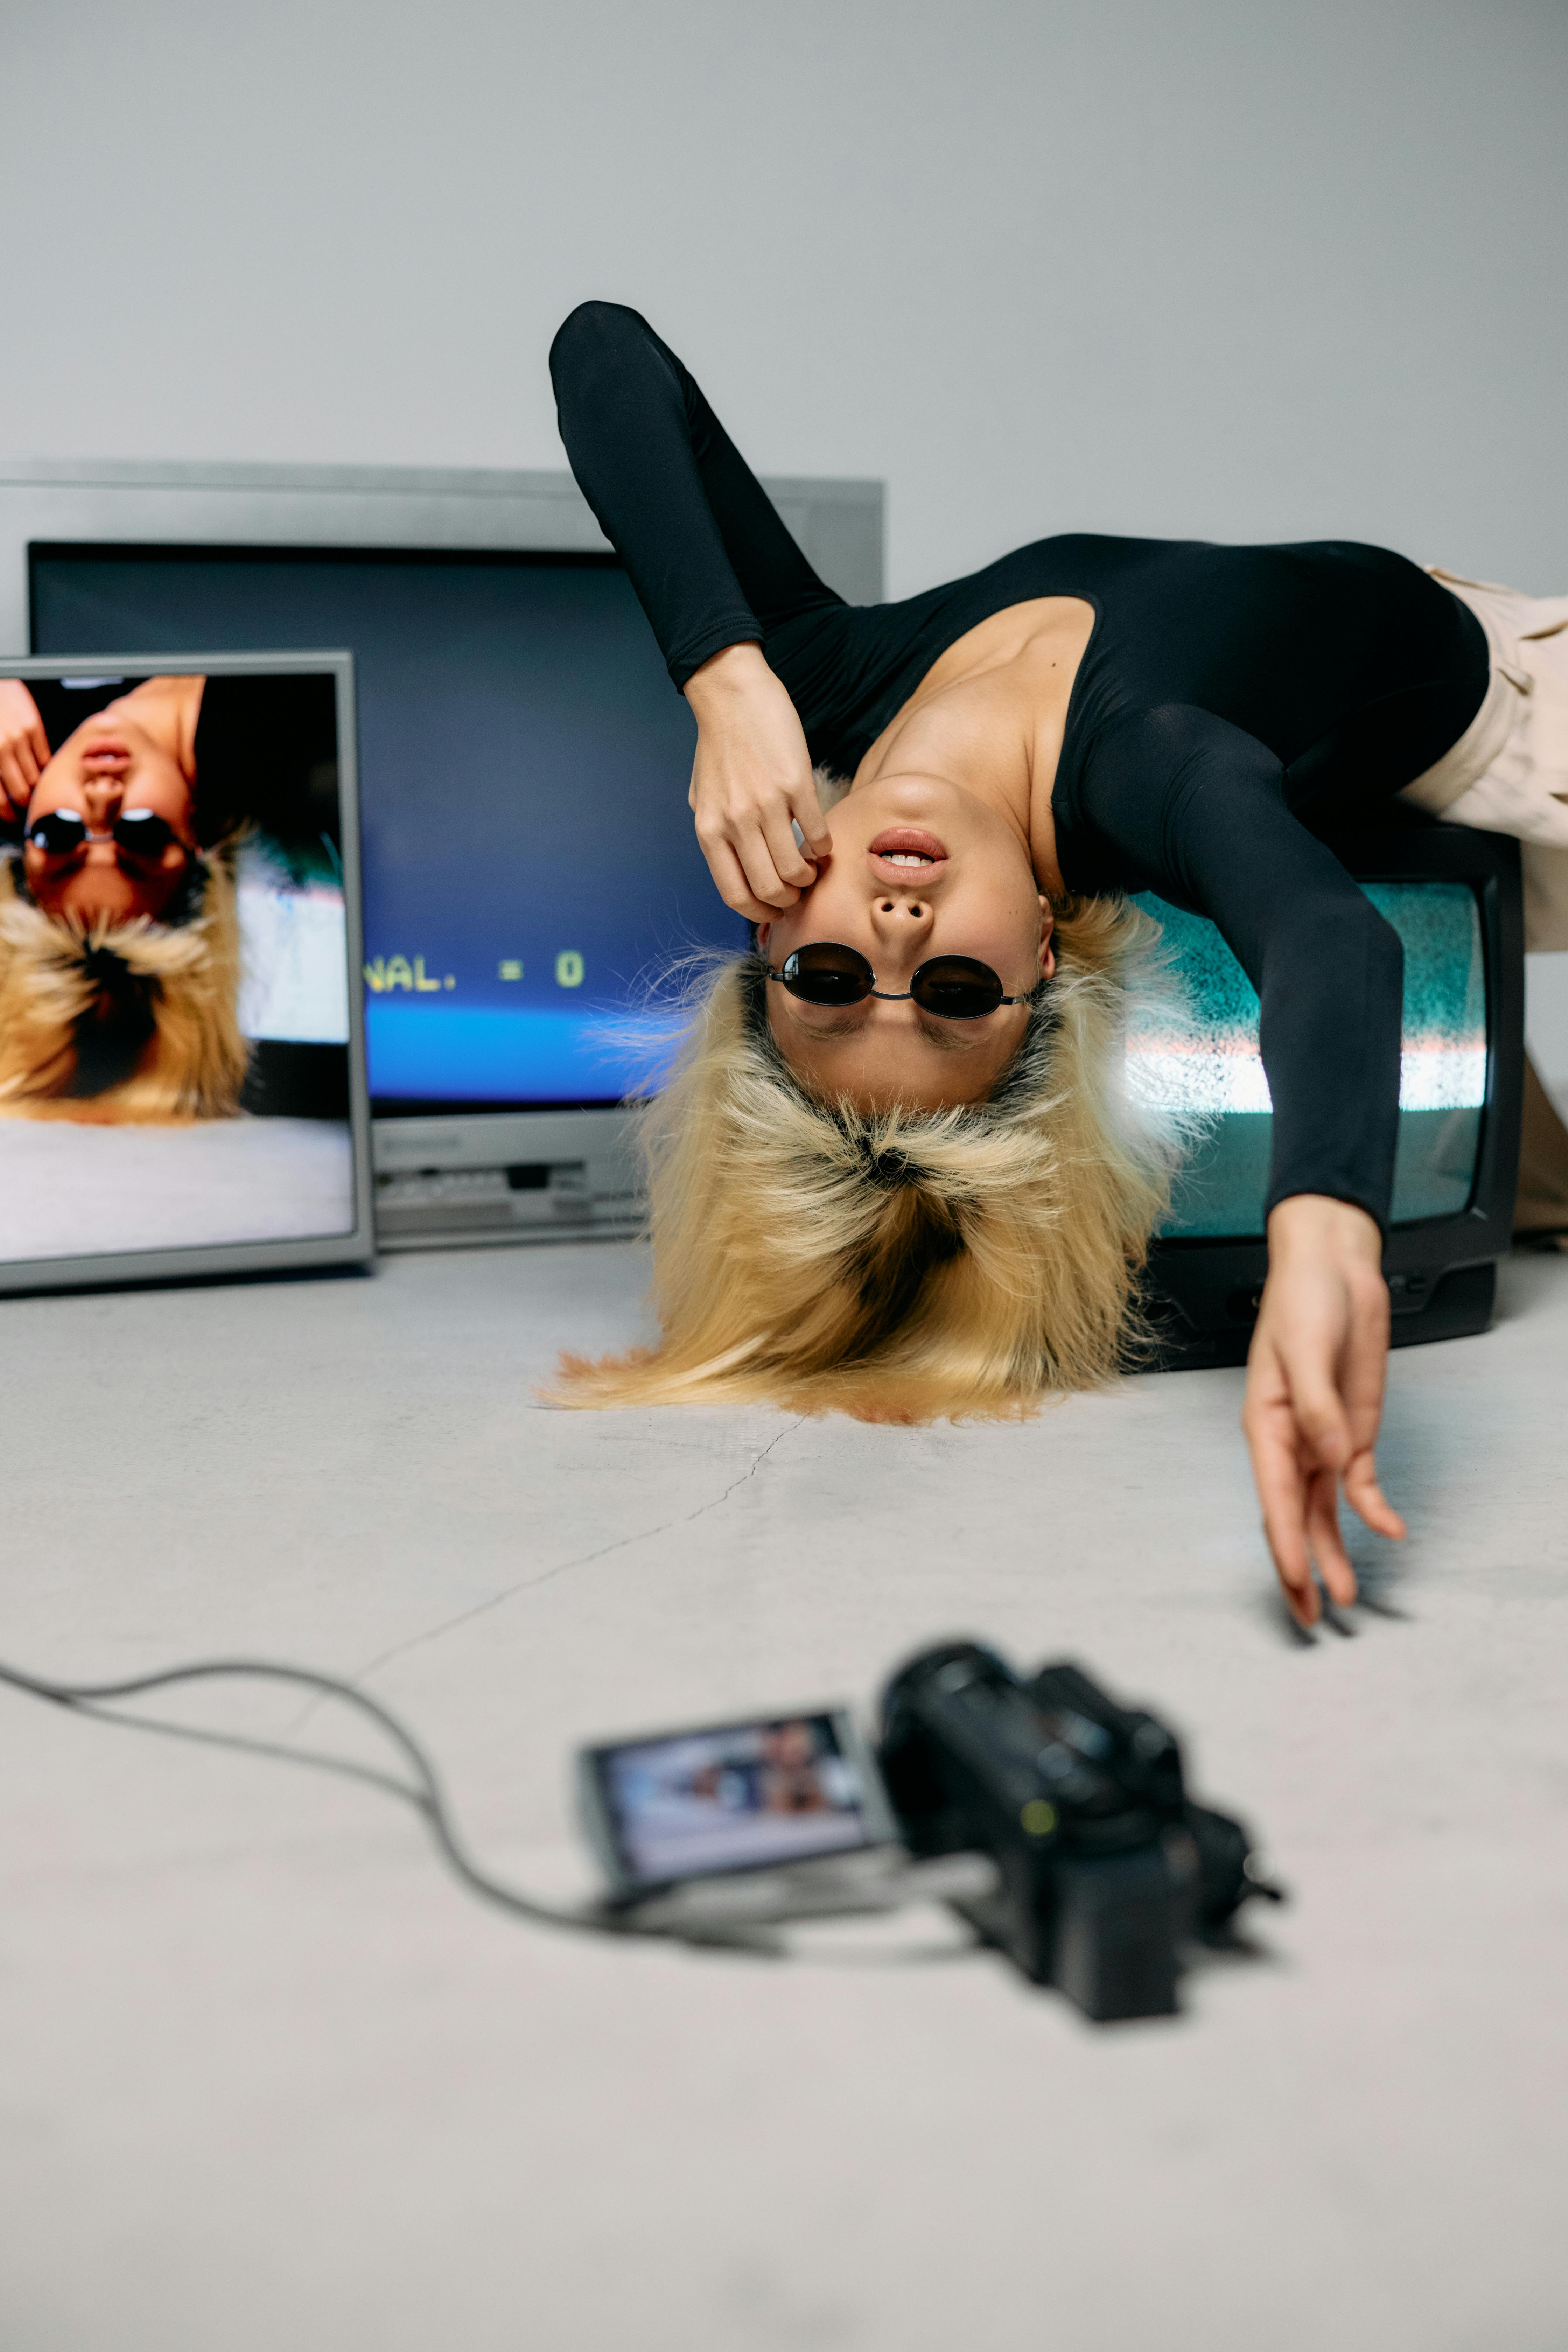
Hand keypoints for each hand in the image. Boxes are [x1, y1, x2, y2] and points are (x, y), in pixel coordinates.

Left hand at [0, 679, 49, 820]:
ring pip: (36, 777)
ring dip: (35, 787)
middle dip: (23, 805)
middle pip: (22, 792)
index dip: (7, 815)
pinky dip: (42, 768)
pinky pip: (44, 758)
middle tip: (23, 809)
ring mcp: (19, 738)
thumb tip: (1, 799)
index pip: (0, 800)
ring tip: (31, 790)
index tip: (11, 818)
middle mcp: (2, 749)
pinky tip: (37, 770)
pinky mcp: (33, 727)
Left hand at [684, 644, 830, 921]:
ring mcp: (766, 805)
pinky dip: (823, 847)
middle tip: (797, 889)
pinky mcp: (795, 785)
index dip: (759, 912)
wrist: (731, 696)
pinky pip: (817, 835)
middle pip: (768, 889)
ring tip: (810, 866)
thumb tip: (740, 870)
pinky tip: (820, 840)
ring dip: (808, 876)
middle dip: (788, 900)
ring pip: (794, 869)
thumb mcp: (703, 799)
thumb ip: (718, 836)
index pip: (734, 894)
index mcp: (710, 830)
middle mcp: (736, 823)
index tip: (774, 910)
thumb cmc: (718, 748)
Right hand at [1241, 1194, 1405, 1627]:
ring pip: (1322, 1511)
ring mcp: (1323, 1440)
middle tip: (1309, 1616)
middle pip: (1293, 1517)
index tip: (1299, 1579)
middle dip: (1301, 1567)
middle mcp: (1291, 1442)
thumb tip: (1331, 1459)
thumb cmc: (1303, 1300)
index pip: (1273, 1497)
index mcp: (1266, 1424)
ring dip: (1333, 1553)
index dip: (1285, 1542)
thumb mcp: (1305, 1347)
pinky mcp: (1354, 1432)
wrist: (1335, 1269)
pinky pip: (1360, 1483)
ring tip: (1345, 1598)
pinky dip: (1373, 1510)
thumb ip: (1317, 1406)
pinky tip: (1388, 1532)